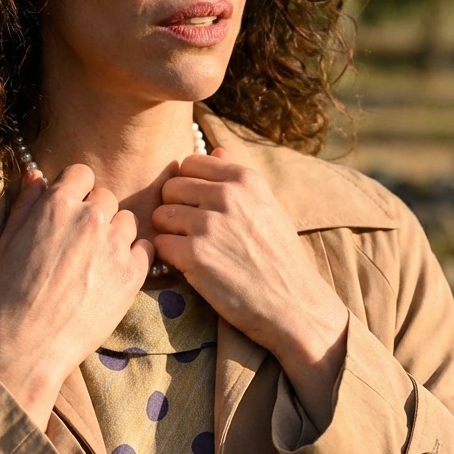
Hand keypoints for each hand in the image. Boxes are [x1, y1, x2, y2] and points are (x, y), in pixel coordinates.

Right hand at [0, 166, 151, 428]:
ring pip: (127, 221)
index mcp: (58, 206)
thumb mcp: (6, 243)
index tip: (72, 208)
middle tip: (82, 241)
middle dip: (95, 213)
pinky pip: (145, 249)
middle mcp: (91, 218)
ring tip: (97, 260)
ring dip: (115, 234)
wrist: (31, 344)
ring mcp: (116, 245)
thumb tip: (36, 175)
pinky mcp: (133, 273)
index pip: (81, 173)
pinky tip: (114, 273)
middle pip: (106, 197)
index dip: (76, 189)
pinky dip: (134, 257)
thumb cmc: (11, 294)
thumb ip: (25, 204)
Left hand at [152, 148, 347, 425]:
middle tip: (189, 232)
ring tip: (189, 250)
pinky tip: (188, 267)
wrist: (293, 304)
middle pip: (170, 188)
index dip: (187, 186)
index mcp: (244, 179)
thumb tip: (214, 149)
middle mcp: (227, 196)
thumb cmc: (280, 256)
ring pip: (160, 215)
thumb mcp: (268, 206)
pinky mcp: (195, 256)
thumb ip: (238, 177)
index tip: (197, 206)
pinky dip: (168, 257)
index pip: (189, 163)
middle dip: (174, 209)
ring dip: (169, 234)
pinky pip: (160, 244)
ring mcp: (209, 225)